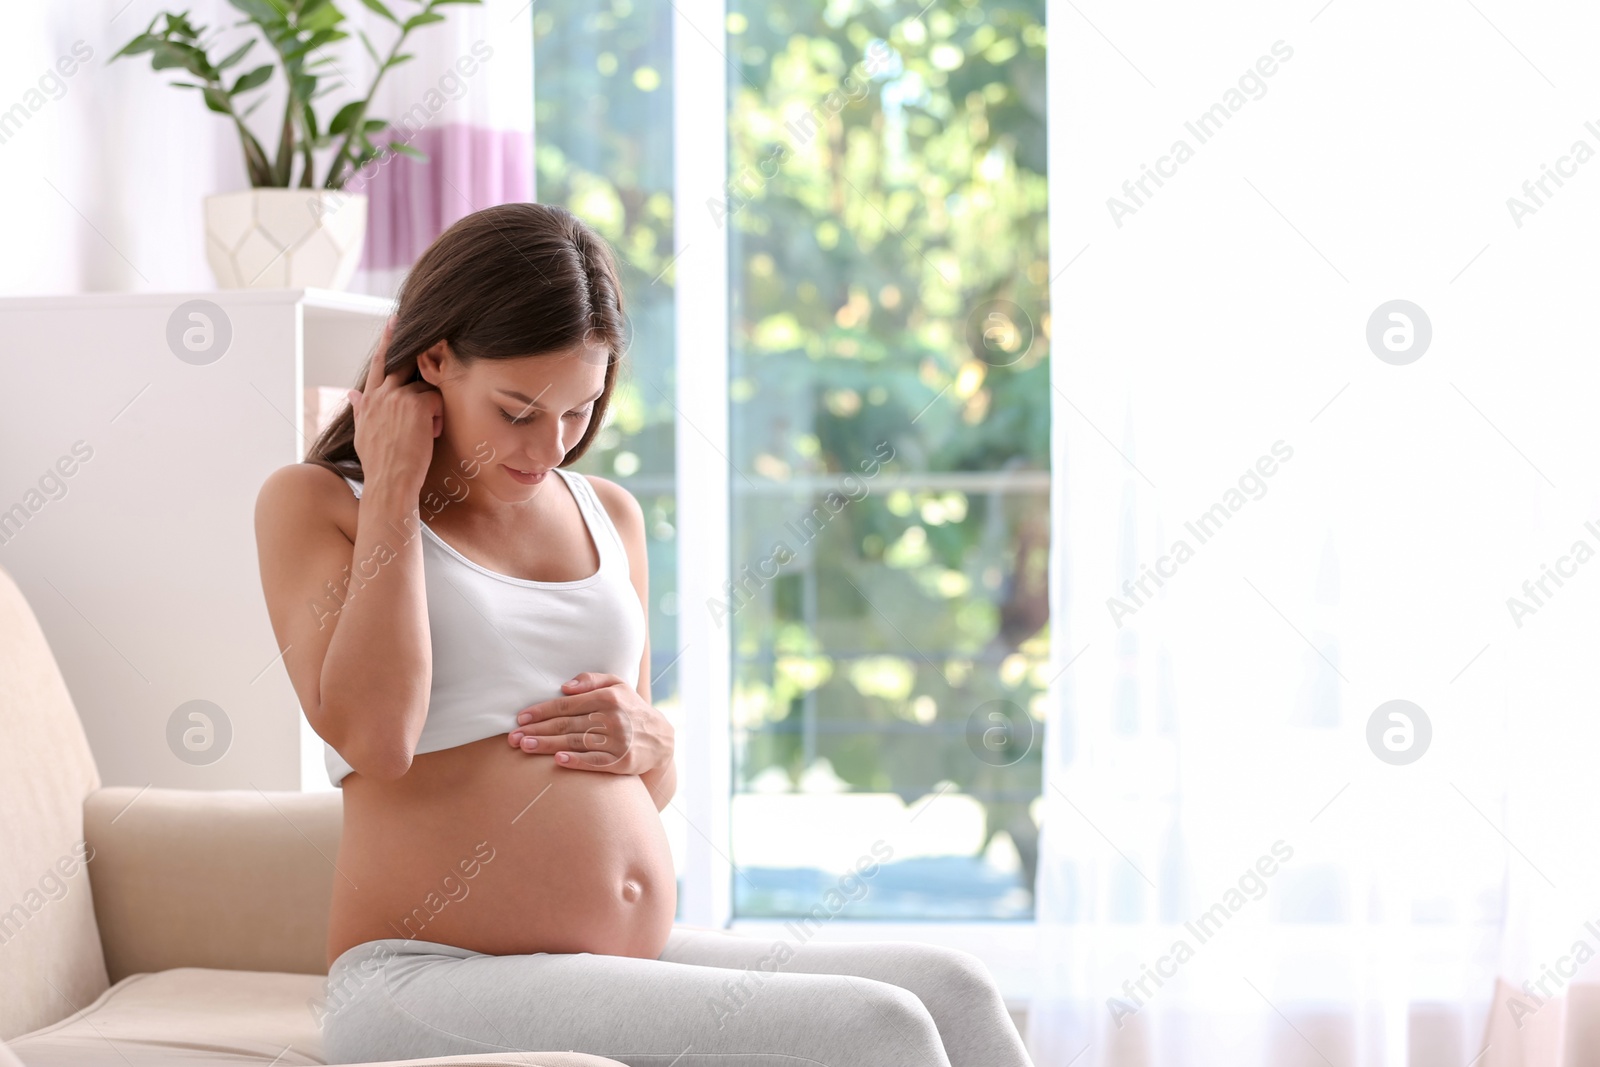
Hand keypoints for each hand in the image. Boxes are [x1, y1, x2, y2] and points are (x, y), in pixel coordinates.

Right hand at [347, 316, 441, 494]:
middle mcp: (381, 394)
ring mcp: (397, 397)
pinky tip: (430, 434)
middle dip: (413, 346)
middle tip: (422, 327)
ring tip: (424, 433)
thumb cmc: (379, 464)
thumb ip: (361, 410)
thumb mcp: (364, 434)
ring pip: (425, 389)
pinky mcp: (416, 403)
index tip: (395, 321)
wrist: (389, 482)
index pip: (378, 365)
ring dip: (430, 410)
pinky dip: (437, 418)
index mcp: (369, 401)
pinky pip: (436, 400)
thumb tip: (351, 393)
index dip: (388, 343)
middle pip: (401, 362)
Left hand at [507, 672, 673, 774]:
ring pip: (575, 742)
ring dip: (548, 745)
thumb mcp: (618, 685)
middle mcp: (613, 717)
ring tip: (525, 747)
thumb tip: (565, 686)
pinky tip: (558, 760)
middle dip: (537, 730)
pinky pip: (595, 761)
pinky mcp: (622, 761)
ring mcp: (618, 741)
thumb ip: (592, 680)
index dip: (541, 711)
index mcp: (608, 697)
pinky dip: (576, 760)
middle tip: (513, 737)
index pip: (566, 704)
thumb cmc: (630, 709)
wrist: (660, 739)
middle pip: (566, 724)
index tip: (520, 718)